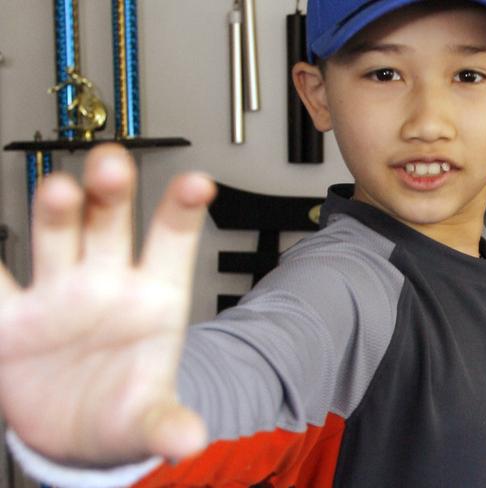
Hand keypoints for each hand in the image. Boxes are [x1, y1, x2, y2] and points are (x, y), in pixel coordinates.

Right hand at [0, 144, 214, 465]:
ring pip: (57, 236)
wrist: (77, 430)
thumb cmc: (125, 407)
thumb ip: (165, 424)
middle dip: (112, 192)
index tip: (198, 183)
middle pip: (110, 223)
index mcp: (153, 297)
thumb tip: (188, 440)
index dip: (182, 210)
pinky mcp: (9, 317)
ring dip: (58, 210)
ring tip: (59, 191)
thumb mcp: (149, 418)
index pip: (172, 243)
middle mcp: (105, 281)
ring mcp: (57, 292)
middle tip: (113, 166)